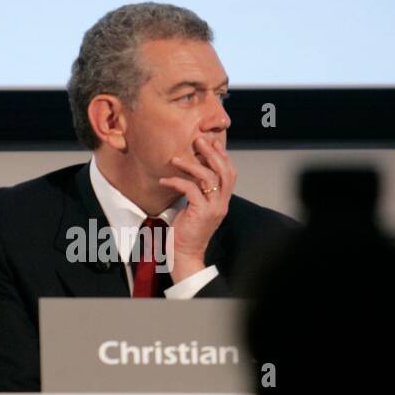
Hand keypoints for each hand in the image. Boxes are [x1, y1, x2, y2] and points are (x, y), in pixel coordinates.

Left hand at [158, 135, 235, 279]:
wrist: (184, 255)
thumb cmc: (186, 232)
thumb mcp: (196, 208)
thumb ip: (198, 192)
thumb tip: (190, 173)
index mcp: (222, 201)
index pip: (230, 173)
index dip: (223, 156)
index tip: (212, 143)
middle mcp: (221, 203)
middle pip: (224, 171)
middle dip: (211, 153)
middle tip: (198, 140)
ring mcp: (213, 208)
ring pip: (209, 178)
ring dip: (192, 165)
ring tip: (176, 159)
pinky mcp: (200, 213)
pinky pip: (191, 189)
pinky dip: (177, 181)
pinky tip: (165, 180)